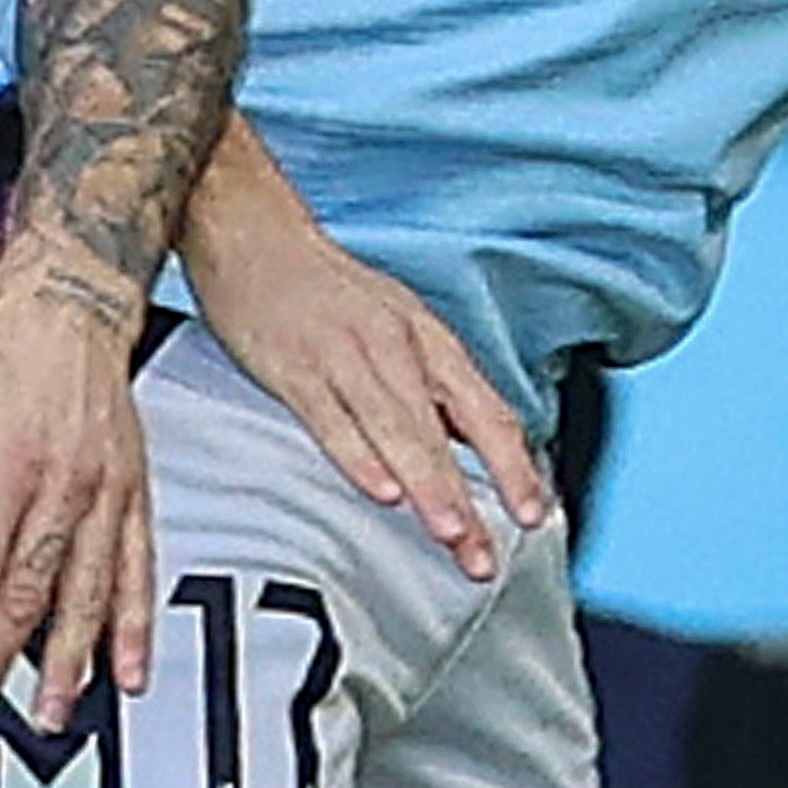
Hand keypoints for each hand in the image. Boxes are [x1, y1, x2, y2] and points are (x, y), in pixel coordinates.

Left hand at [0, 240, 157, 730]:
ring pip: (88, 593)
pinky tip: (130, 674)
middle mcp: (64, 483)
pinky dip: (135, 627)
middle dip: (2, 660)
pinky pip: (139, 571)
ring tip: (55, 716)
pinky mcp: (133, 494)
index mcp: (8, 460)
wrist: (70, 308)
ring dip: (71, 662)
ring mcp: (106, 493)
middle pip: (32, 591)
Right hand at [178, 132, 549, 581]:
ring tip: (448, 531)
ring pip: (394, 427)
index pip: (484, 409)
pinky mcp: (294, 367)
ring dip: (426, 483)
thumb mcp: (397, 325)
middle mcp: (393, 346)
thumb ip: (432, 388)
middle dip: (469, 497)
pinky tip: (378, 487)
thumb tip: (473, 448)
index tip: (534, 515)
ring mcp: (344, 356)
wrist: (254, 234)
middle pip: (443, 429)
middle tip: (484, 554)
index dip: (513, 465)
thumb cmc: (326, 288)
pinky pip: (331, 418)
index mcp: (425, 339)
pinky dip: (357, 454)